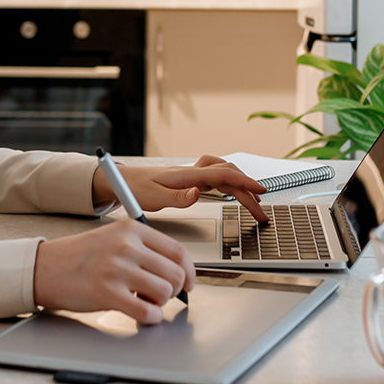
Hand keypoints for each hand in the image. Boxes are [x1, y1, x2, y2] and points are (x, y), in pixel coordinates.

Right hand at [32, 219, 195, 323]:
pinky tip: (143, 315)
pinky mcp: (107, 293)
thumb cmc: (79, 257)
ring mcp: (116, 269)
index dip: (189, 271)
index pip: (177, 251)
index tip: (188, 283)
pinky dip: (151, 318)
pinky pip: (146, 311)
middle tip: (160, 296)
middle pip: (175, 273)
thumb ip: (144, 250)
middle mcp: (126, 246)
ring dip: (160, 303)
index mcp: (131, 230)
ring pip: (165, 292)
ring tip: (144, 301)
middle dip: (174, 290)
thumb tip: (176, 272)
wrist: (44, 268)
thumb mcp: (113, 239)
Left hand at [92, 155, 269, 221]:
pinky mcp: (190, 180)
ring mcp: (192, 175)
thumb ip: (177, 197)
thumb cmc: (135, 188)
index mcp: (188, 175)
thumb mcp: (153, 197)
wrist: (122, 181)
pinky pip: (216, 178)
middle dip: (249, 191)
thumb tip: (197, 194)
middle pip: (229, 176)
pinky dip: (230, 183)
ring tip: (254, 203)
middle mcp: (193, 172)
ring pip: (225, 175)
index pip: (224, 175)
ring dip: (242, 187)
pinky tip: (234, 191)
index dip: (245, 183)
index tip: (261, 192)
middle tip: (262, 211)